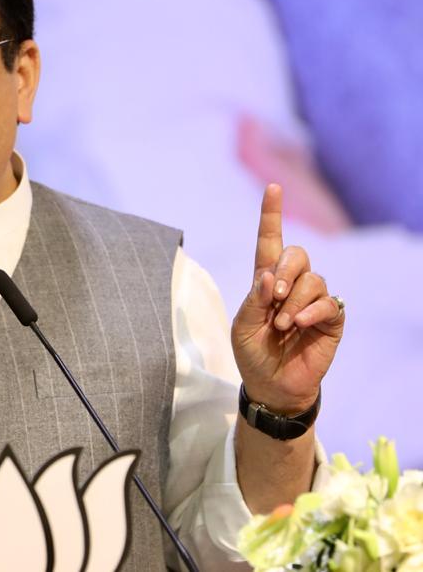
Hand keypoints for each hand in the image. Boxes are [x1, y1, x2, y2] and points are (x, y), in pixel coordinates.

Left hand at [231, 184, 344, 414]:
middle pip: (296, 254)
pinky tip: (299, 324)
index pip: (269, 242)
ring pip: (312, 279)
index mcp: (265, 281)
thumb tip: (269, 274)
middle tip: (273, 297)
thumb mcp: (243, 326)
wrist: (271, 385)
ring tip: (281, 325)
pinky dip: (311, 311)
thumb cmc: (253, 353)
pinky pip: (328, 302)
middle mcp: (291, 285)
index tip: (272, 188)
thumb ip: (254, 299)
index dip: (271, 215)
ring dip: (293, 300)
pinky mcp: (330, 318)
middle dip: (284, 270)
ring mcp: (312, 300)